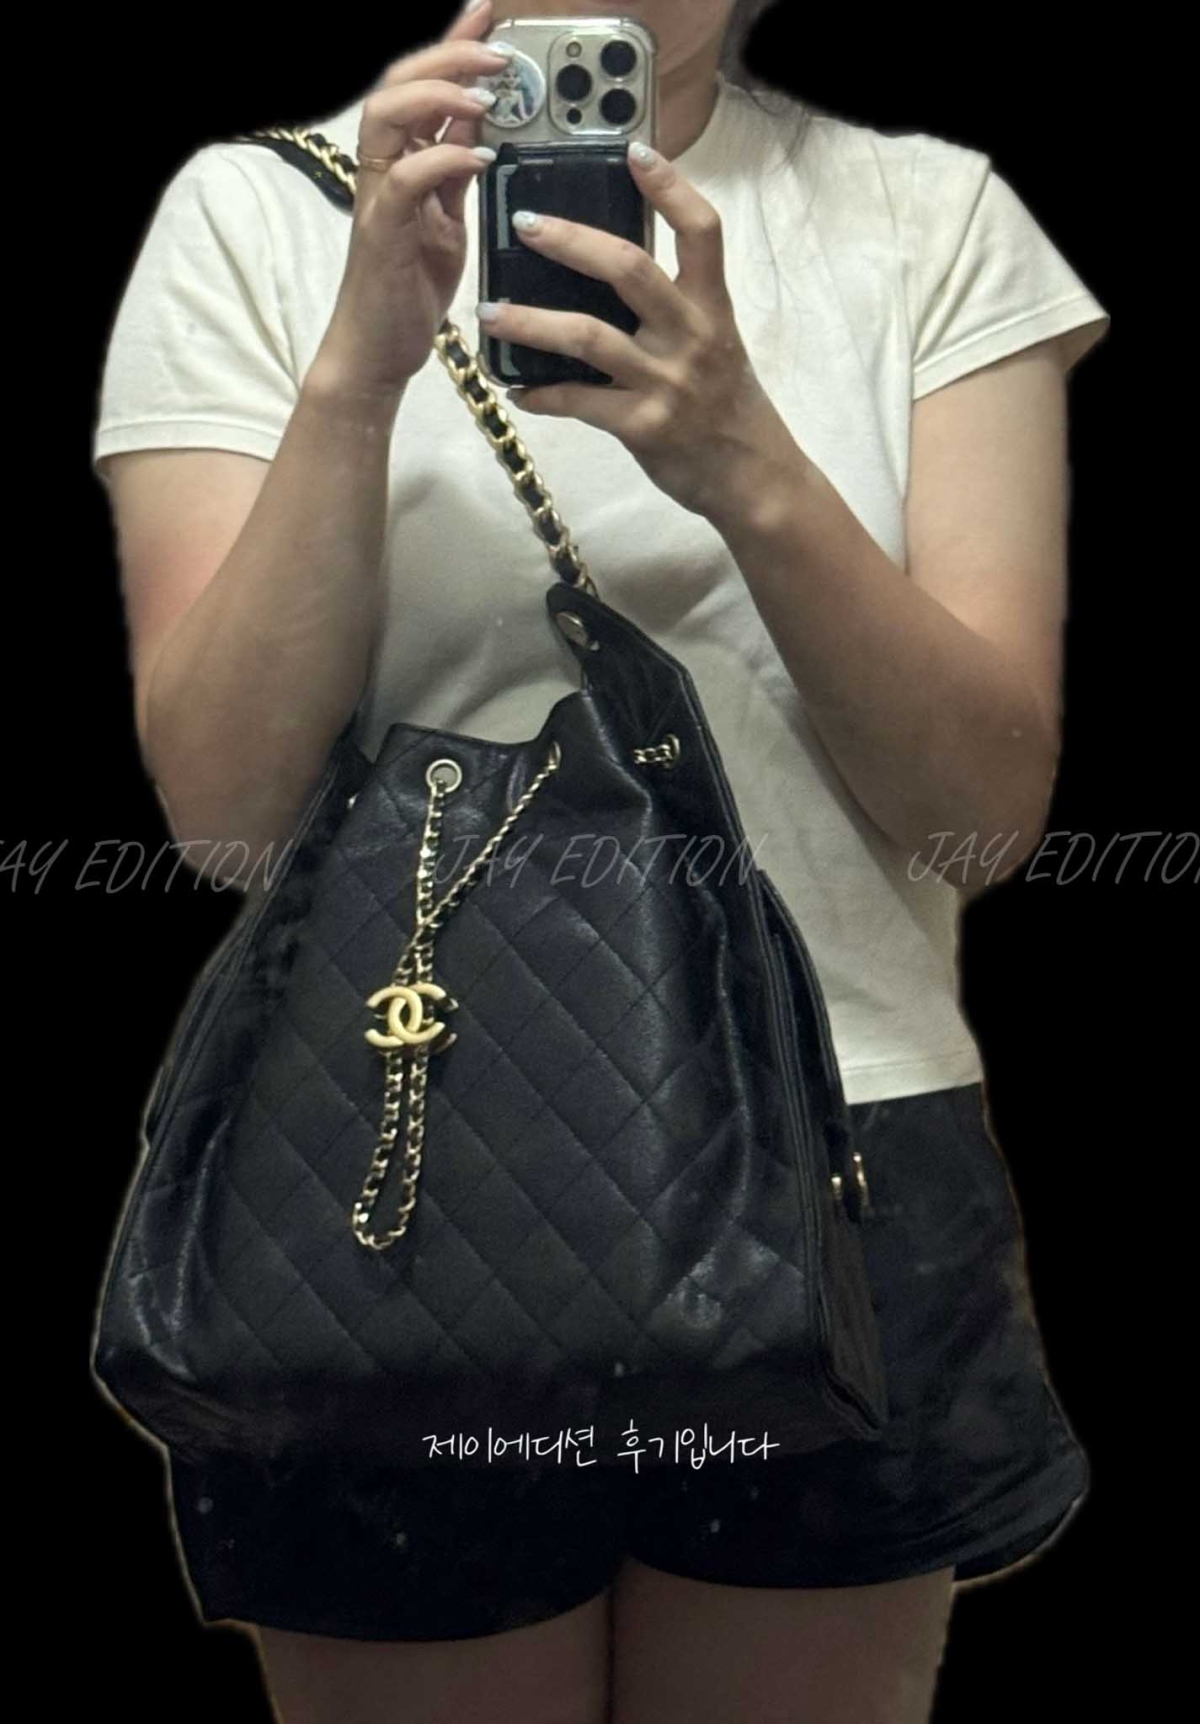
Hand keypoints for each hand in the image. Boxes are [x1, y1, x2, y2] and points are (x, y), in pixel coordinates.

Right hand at [313, 0, 509, 401]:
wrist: (379, 351)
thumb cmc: (409, 289)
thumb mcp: (449, 218)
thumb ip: (457, 168)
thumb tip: (482, 120)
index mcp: (401, 161)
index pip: (420, 84)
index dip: (451, 42)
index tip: (487, 12)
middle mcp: (382, 169)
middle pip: (397, 82)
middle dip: (447, 54)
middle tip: (498, 51)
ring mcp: (378, 197)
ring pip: (388, 115)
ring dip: (438, 95)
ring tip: (485, 96)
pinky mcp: (381, 231)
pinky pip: (404, 177)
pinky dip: (442, 158)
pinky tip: (477, 157)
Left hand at [476, 143, 801, 521]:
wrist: (751, 477)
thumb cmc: (725, 404)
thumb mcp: (714, 342)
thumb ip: (673, 305)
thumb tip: (604, 266)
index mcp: (711, 307)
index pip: (702, 230)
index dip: (669, 186)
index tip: (632, 149)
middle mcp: (692, 336)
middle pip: (629, 269)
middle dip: (570, 241)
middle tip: (524, 223)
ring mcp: (666, 383)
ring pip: (588, 337)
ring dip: (530, 321)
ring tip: (490, 312)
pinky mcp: (643, 428)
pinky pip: (578, 402)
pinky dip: (540, 394)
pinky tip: (515, 388)